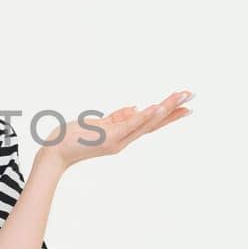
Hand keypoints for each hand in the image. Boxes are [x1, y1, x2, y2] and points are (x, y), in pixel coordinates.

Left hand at [42, 90, 193, 168]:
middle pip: (154, 123)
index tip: (186, 104)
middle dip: (174, 109)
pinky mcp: (108, 137)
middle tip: (192, 96)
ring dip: (164, 109)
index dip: (169, 114)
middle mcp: (124, 140)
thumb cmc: (73, 137)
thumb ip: (117, 116)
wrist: (55, 152)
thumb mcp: (97, 124)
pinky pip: (130, 125)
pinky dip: (144, 116)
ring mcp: (117, 140)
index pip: (150, 123)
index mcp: (122, 135)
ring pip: (146, 123)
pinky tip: (156, 107)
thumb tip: (134, 106)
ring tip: (180, 97)